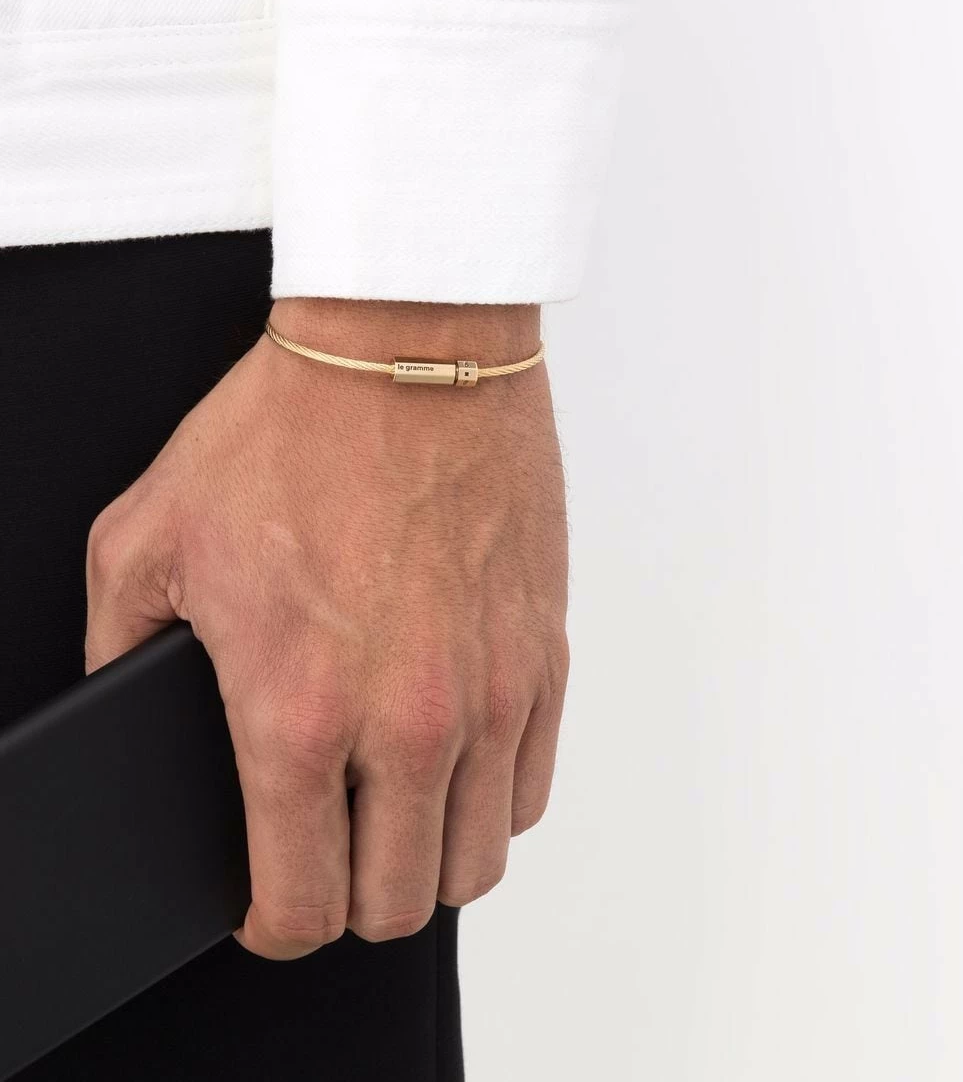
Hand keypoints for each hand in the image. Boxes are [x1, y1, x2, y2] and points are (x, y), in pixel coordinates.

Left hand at [84, 297, 568, 957]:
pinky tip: (452, 755)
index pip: (299, 903)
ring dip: (427, 857)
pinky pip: (531, 785)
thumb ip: (112, 648)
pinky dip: (489, 797)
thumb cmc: (288, 429)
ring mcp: (490, 692)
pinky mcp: (544, 653)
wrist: (407, 345)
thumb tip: (116, 703)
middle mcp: (408, 721)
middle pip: (398, 904)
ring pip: (476, 862)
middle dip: (350, 898)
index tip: (266, 901)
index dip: (271, 924)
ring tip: (391, 810)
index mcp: (298, 711)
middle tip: (326, 851)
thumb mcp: (146, 536)